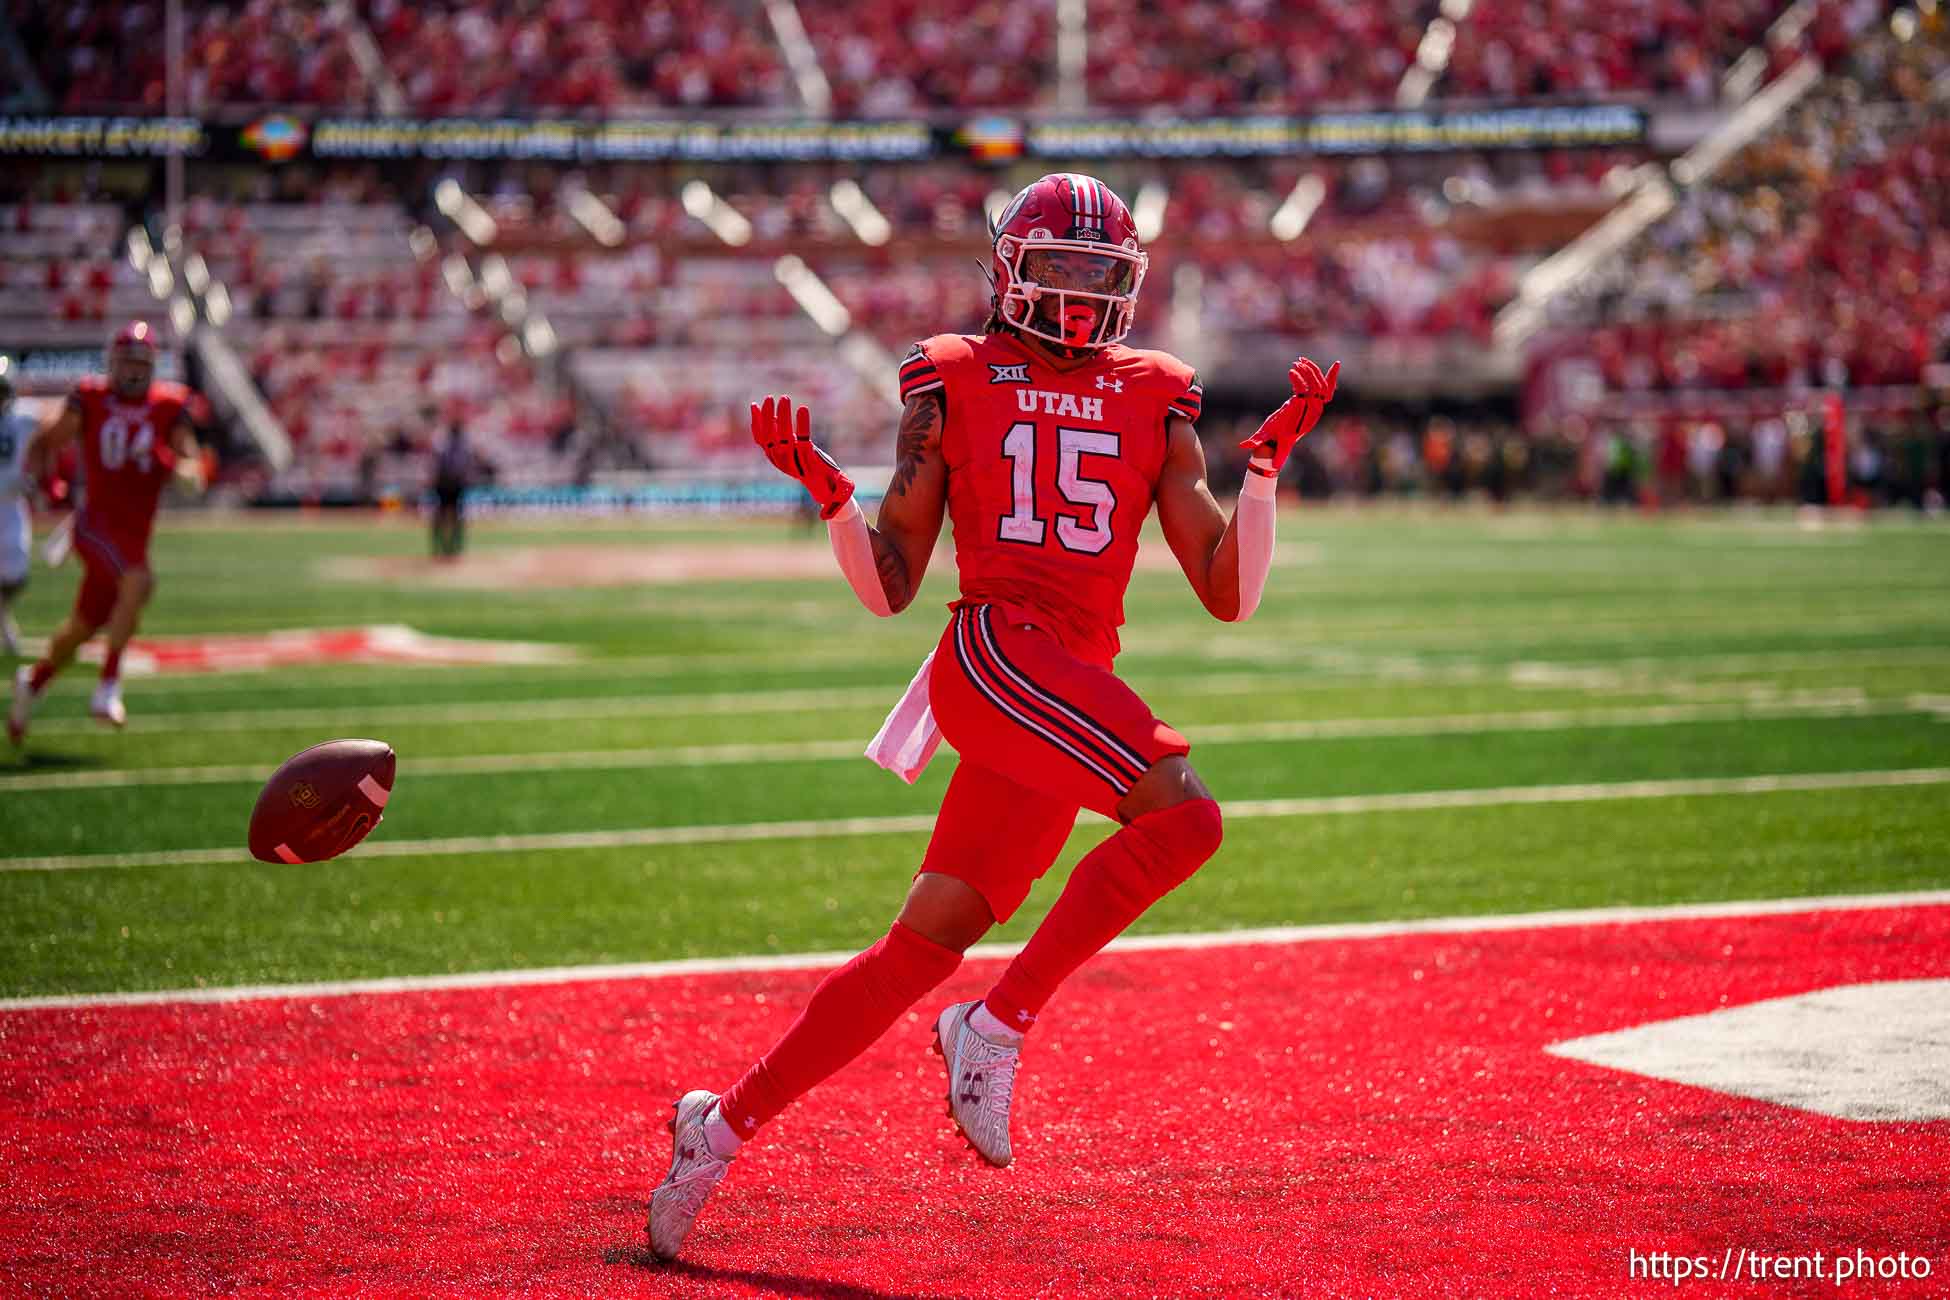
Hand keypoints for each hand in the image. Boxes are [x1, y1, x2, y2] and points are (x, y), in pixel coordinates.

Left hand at [751, 395, 854, 518]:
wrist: (821, 490)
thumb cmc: (835, 488)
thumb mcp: (843, 492)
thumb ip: (841, 498)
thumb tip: (831, 510)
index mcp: (806, 466)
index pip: (800, 446)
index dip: (801, 428)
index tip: (804, 408)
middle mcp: (790, 462)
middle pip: (782, 439)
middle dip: (782, 419)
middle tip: (786, 398)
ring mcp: (780, 458)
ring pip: (768, 437)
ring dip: (768, 417)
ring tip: (771, 398)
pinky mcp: (775, 452)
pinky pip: (761, 438)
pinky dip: (757, 424)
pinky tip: (755, 407)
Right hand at [1238, 357, 1338, 469]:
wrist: (1281, 442)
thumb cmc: (1273, 439)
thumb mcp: (1265, 437)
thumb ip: (1256, 442)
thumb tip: (1243, 445)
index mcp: (1304, 417)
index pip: (1308, 396)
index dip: (1301, 381)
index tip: (1290, 371)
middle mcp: (1313, 411)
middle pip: (1319, 387)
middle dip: (1309, 373)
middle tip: (1296, 363)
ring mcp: (1315, 405)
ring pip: (1321, 384)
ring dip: (1312, 371)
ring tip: (1298, 361)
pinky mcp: (1312, 401)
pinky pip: (1325, 387)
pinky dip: (1329, 376)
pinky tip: (1330, 364)